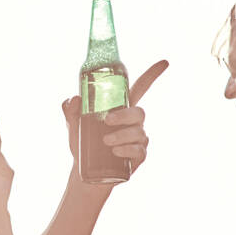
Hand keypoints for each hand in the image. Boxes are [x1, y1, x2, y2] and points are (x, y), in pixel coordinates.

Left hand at [63, 59, 167, 174]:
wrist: (85, 172)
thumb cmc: (82, 144)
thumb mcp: (73, 126)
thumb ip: (70, 110)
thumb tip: (73, 99)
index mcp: (121, 109)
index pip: (140, 88)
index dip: (152, 75)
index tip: (165, 62)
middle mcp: (133, 122)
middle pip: (139, 112)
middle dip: (124, 115)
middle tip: (106, 121)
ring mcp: (138, 139)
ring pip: (138, 132)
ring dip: (121, 135)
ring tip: (105, 141)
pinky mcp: (139, 156)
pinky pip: (138, 150)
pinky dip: (127, 149)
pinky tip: (115, 151)